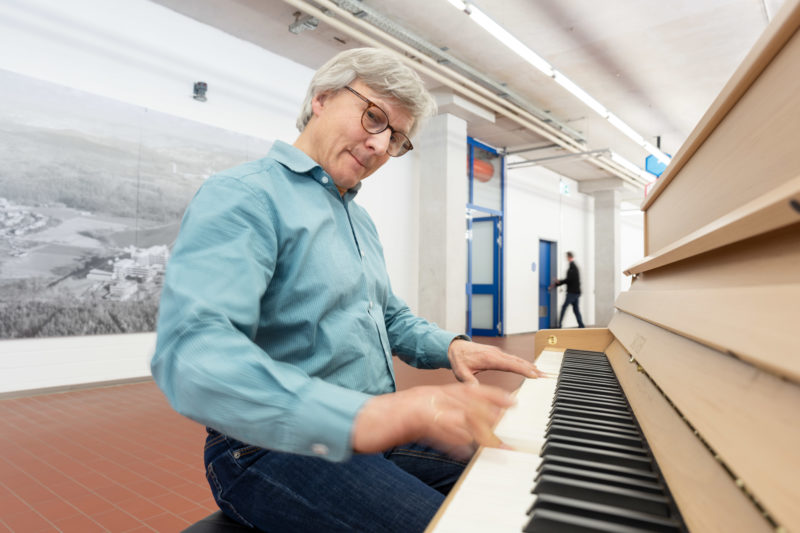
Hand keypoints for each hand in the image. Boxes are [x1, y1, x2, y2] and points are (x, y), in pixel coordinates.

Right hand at [351, 383, 514, 455]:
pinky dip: (451, 440)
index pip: (465, 390)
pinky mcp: (409, 421)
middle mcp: (428, 396)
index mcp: (430, 393)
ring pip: (455, 412)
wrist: (359, 420)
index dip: (490, 394)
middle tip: (512, 409)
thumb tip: (463, 436)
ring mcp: (419, 406)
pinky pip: (435, 429)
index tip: (510, 399)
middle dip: (491, 403)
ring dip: (477, 424)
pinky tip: (463, 450)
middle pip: (465, 397)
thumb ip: (439, 422)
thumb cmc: (386, 421)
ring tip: (494, 434)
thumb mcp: (417, 417)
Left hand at [447, 339, 544, 384]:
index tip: (534, 375)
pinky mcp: (498, 354)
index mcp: (489, 358)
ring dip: (530, 366)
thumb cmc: (458, 359)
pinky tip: (530, 368)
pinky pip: (513, 359)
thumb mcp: (461, 372)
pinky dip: (523, 364)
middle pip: (517, 361)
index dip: (522, 370)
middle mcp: (496, 354)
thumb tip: (476, 390)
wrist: (455, 347)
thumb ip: (469, 381)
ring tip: (542, 373)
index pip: (510, 364)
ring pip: (517, 360)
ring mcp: (498, 353)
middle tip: (545, 376)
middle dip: (532, 368)